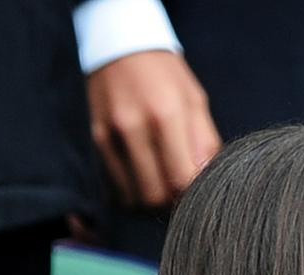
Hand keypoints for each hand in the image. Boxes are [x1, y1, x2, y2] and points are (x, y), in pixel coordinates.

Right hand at [86, 50, 221, 208]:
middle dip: (170, 202)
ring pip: (131, 196)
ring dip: (148, 199)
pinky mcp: (95, 139)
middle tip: (179, 191)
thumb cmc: (166, 75)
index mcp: (166, 115)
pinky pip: (113, 184)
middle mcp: (134, 126)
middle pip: (154, 195)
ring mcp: (109, 134)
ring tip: (161, 182)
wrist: (119, 43)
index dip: (191, 196)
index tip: (197, 192)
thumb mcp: (195, 101)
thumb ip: (205, 143)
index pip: (180, 180)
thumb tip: (208, 181)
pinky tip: (141, 175)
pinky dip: (129, 188)